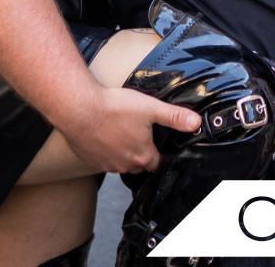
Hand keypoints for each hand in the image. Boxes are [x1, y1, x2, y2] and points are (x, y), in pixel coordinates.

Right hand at [57, 84, 200, 173]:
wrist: (78, 109)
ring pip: (121, 162)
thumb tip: (196, 123)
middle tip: (140, 134)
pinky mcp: (90, 160)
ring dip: (123, 151)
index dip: (161, 154)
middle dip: (142, 152)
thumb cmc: (114, 108)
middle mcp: (125, 165)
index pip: (158, 163)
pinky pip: (103, 159)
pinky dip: (106, 150)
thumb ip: (175, 116)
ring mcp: (106, 164)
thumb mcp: (151, 108)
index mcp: (143, 156)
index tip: (160, 144)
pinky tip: (105, 134)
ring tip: (122, 132)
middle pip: (139, 163)